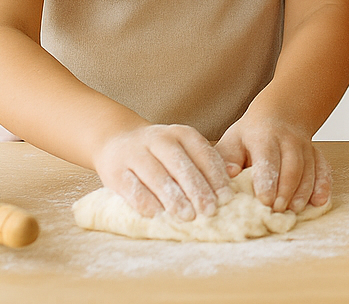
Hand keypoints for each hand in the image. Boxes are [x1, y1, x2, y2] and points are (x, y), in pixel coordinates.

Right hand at [93, 124, 232, 219]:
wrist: (114, 139)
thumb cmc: (159, 152)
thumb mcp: (183, 148)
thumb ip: (206, 160)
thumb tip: (234, 173)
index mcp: (181, 133)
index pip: (202, 154)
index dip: (215, 176)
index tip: (226, 197)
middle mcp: (159, 139)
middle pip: (181, 166)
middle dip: (197, 189)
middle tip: (210, 210)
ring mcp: (135, 153)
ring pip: (158, 176)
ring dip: (174, 198)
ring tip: (188, 216)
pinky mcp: (115, 171)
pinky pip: (132, 187)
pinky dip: (145, 201)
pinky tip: (156, 214)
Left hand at [216, 115, 329, 212]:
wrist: (279, 115)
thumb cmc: (250, 136)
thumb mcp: (232, 141)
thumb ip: (228, 159)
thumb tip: (229, 174)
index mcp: (264, 136)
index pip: (268, 158)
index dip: (267, 180)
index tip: (265, 200)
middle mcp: (288, 139)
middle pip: (292, 165)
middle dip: (287, 189)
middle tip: (279, 210)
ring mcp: (305, 146)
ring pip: (309, 168)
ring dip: (304, 190)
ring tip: (296, 210)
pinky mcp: (316, 153)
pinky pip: (323, 168)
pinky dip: (323, 184)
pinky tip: (320, 201)